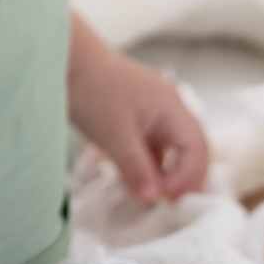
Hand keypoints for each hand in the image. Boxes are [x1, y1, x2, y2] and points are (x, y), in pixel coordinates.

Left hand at [68, 40, 208, 204]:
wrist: (67, 61)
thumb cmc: (93, 92)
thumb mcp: (115, 135)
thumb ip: (136, 167)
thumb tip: (153, 198)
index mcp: (172, 108)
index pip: (196, 149)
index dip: (186, 177)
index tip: (163, 196)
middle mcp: (170, 108)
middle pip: (191, 149)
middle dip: (183, 178)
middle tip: (165, 202)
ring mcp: (155, 111)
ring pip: (172, 149)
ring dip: (166, 172)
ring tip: (149, 194)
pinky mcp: (138, 117)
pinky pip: (154, 145)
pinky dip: (150, 164)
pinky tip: (136, 179)